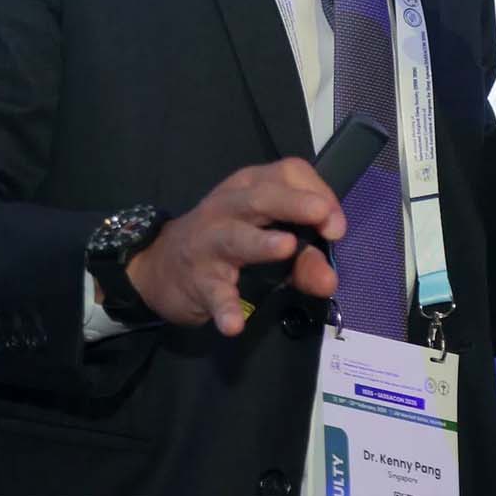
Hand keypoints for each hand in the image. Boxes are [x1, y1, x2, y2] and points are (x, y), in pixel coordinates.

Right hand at [120, 158, 344, 336]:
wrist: (160, 267)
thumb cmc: (224, 242)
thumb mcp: (263, 238)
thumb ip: (304, 259)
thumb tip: (330, 279)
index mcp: (250, 187)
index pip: (287, 172)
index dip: (316, 191)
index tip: (336, 224)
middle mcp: (228, 207)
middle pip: (261, 197)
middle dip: (294, 204)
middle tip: (324, 217)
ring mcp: (209, 242)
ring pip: (235, 237)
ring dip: (261, 242)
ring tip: (286, 248)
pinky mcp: (197, 280)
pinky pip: (213, 292)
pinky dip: (224, 307)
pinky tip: (235, 323)